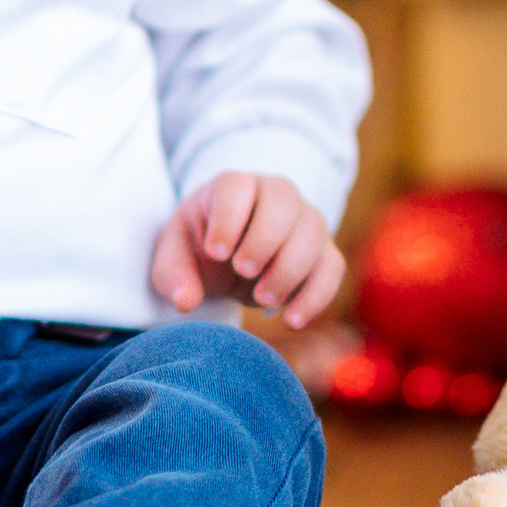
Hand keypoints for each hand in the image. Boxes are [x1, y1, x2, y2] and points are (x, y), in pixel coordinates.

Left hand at [150, 172, 345, 329]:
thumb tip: (185, 301)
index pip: (237, 186)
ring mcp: (303, 220)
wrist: (228, 255)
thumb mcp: (175, 256)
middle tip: (242, 272)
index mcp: (232, 187)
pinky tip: (291, 320)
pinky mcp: (322, 251)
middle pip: (283, 200)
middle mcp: (274, 194)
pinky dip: (316, 295)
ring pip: (313, 231)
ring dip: (290, 269)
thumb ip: (173, 276)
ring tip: (262, 300)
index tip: (215, 252)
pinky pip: (333, 267)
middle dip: (265, 239)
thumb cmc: (200, 246)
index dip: (229, 218)